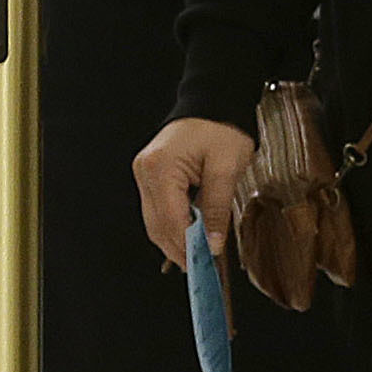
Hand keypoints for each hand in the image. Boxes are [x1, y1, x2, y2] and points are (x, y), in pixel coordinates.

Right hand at [132, 117, 258, 273]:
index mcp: (160, 167)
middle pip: (157, 225)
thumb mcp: (227, 168)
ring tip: (199, 256)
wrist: (214, 102)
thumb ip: (217, 209)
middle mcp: (145, 171)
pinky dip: (173, 226)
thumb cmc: (221, 127)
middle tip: (202, 269)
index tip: (204, 266)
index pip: (170, 220)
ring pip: (154, 222)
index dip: (187, 247)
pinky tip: (190, 237)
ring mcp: (145, 174)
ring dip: (175, 241)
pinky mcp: (151, 176)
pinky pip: (158, 210)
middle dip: (179, 250)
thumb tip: (212, 244)